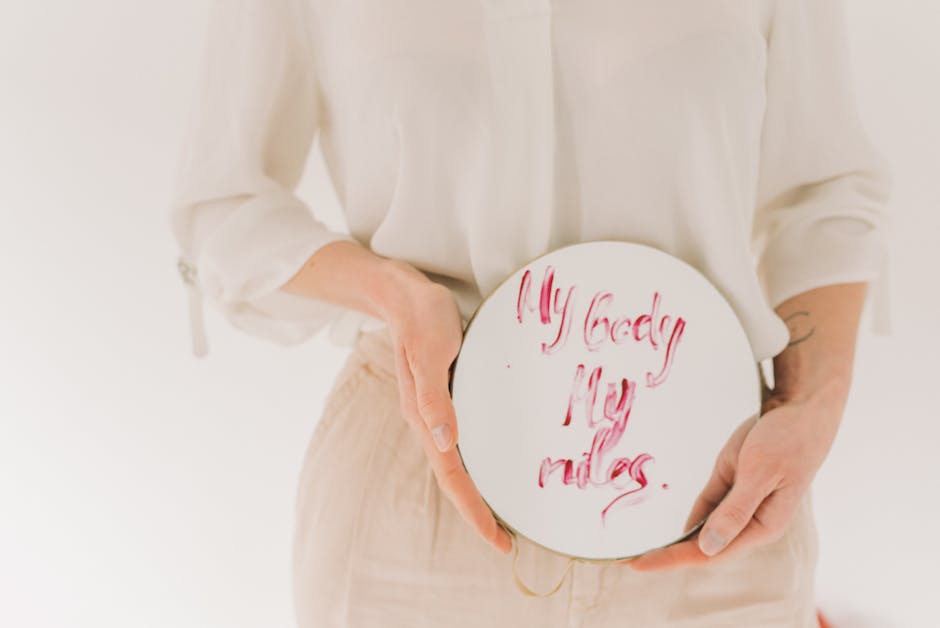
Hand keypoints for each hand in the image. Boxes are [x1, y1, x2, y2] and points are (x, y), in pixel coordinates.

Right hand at [378, 260, 512, 554]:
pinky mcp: (445, 396)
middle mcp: (429, 421)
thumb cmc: (420, 318)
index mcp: (424, 418)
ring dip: (478, 490)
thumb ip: (434, 396)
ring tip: (504, 511)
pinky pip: (462, 441)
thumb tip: (444, 442)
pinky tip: (494, 459)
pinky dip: (479, 460)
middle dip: (478, 511)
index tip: (499, 541)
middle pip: (454, 479)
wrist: (401, 293)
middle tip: (508, 539)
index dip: (474, 511)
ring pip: (457, 463)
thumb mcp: (430, 351)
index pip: (451, 477)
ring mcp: (436, 410)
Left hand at [625, 381, 847, 570]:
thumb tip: (707, 547)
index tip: (641, 564)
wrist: (801, 410)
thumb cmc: (788, 441)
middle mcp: (750, 520)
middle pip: (704, 546)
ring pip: (703, 527)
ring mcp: (740, 500)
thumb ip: (735, 512)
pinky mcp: (733, 480)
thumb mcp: (760, 474)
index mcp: (762, 526)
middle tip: (631, 562)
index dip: (673, 559)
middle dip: (670, 555)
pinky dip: (691, 516)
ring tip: (646, 552)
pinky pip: (707, 505)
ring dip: (678, 539)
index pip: (710, 553)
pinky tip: (672, 530)